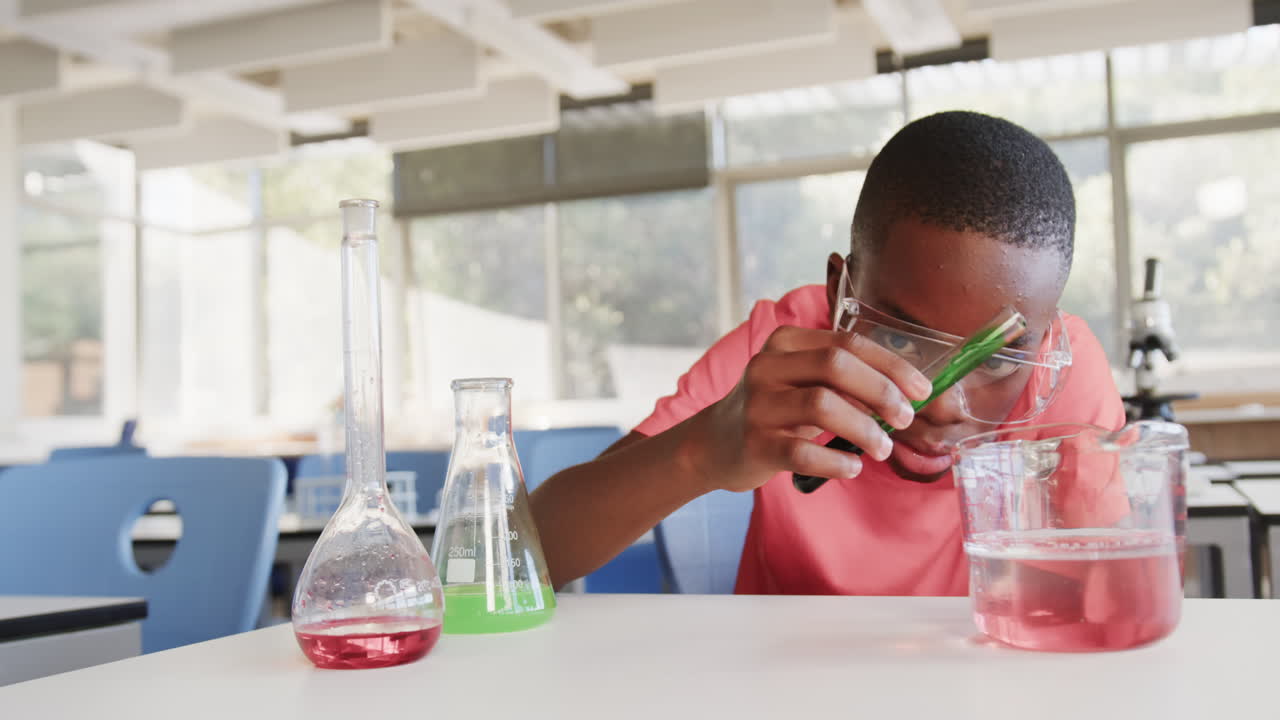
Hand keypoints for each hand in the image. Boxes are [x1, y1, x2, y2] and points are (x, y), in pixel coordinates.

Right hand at [685, 326, 932, 492]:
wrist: (714, 444)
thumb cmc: (775, 410)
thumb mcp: (800, 380)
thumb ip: (843, 377)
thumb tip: (907, 391)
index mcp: (785, 342)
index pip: (847, 343)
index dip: (891, 365)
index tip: (921, 390)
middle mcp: (767, 366)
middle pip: (835, 366)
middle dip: (881, 392)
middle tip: (905, 418)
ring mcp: (758, 405)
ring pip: (821, 405)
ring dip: (863, 429)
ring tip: (881, 449)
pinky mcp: (754, 443)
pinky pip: (802, 452)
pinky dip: (836, 462)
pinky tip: (852, 468)